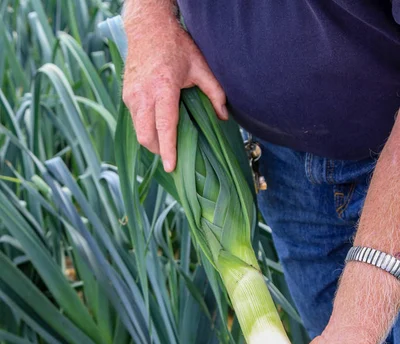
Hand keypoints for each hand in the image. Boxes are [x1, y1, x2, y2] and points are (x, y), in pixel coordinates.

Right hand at [123, 8, 226, 171]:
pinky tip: (158, 124)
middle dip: (160, 150)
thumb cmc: (176, 46)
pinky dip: (147, 128)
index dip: (168, 149)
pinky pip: (136, 121)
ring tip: (167, 140)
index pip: (164, 127)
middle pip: (147, 137)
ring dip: (152, 141)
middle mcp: (143, 94)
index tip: (171, 167)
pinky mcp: (126, 96)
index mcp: (163, 88)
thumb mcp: (200, 66)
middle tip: (173, 154)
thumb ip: (214, 92)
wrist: (147, 28)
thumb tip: (223, 117)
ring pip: (139, 132)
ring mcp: (132, 96)